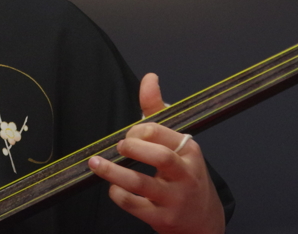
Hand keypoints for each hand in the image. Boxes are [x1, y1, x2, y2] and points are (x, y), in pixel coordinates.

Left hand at [88, 73, 224, 233]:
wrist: (202, 219)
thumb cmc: (183, 173)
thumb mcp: (176, 141)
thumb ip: (158, 110)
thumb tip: (149, 78)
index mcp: (188, 150)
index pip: (160, 132)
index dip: (138, 130)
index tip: (129, 135)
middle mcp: (184, 174)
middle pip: (159, 157)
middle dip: (133, 148)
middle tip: (119, 146)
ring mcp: (174, 198)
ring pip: (142, 184)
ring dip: (114, 173)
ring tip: (96, 163)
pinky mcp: (162, 218)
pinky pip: (134, 205)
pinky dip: (118, 194)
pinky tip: (113, 187)